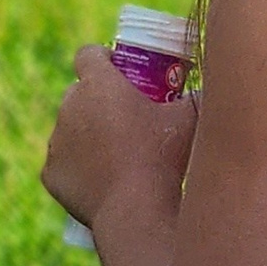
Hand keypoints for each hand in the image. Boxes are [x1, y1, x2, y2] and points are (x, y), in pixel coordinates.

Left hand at [43, 48, 195, 233]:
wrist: (138, 211)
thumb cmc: (165, 158)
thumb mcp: (191, 118)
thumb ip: (198, 94)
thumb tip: (215, 87)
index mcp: (99, 85)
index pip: (89, 54)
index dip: (103, 58)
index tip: (119, 69)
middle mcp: (69, 107)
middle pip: (78, 92)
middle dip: (97, 99)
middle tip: (125, 114)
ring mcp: (57, 142)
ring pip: (69, 128)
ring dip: (86, 133)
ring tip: (115, 152)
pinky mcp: (51, 174)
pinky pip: (63, 163)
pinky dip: (78, 167)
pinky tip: (101, 179)